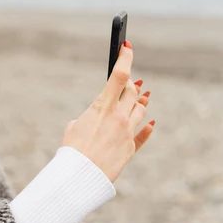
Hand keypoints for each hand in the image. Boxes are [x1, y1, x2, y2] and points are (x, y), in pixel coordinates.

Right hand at [60, 41, 154, 182]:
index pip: (119, 75)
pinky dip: (147, 126)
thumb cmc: (72, 150)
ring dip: (139, 102)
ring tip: (140, 96)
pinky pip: (143, 133)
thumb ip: (88, 117)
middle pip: (132, 92)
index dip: (125, 57)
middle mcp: (119, 116)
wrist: (81, 176)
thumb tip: (96, 120)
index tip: (127, 46)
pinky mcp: (131, 148)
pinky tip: (150, 121)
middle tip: (128, 80)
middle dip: (130, 84)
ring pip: (141, 110)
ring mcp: (128, 132)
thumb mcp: (73, 126)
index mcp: (102, 107)